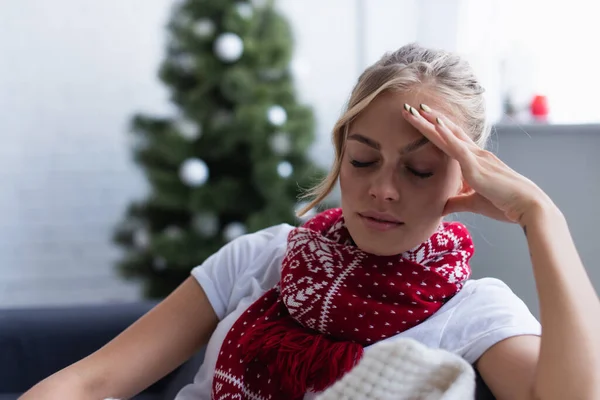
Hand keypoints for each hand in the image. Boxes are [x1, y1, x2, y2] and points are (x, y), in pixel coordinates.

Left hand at [402, 103, 554, 224]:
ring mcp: (477, 158)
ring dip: (430, 122)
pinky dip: (446, 135)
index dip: (435, 129)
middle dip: (428, 120)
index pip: (451, 140)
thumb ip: (458, 202)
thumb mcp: (475, 203)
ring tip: (415, 110)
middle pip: (447, 132)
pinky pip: (458, 148)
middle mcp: (476, 154)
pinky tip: (435, 124)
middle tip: (410, 108)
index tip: (420, 119)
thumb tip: (443, 207)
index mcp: (476, 161)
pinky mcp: (477, 167)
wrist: (527, 207)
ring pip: (449, 135)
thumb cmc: (505, 204)